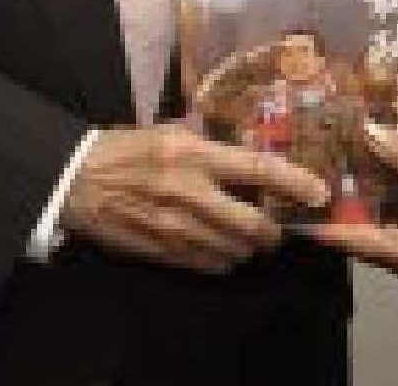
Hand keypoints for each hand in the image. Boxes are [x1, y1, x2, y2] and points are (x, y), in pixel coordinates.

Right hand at [61, 122, 329, 273]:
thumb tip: (248, 150)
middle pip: (252, 224)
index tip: (319, 192)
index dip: (293, 183)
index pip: (257, 168)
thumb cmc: (128, 148)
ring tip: (251, 236)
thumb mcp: (171, 131)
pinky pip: (208, 264)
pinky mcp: (162, 252)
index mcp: (193, 153)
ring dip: (249, 246)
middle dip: (274, 230)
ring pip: (233, 249)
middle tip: (279, 226)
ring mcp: (176, 228)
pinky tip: (222, 248)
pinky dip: (224, 259)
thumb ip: (209, 143)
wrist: (79, 181)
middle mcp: (190, 193)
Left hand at [304, 123, 397, 282]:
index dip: (320, 222)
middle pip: (362, 234)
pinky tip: (380, 172)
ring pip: (381, 227)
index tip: (292, 202)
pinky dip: (387, 202)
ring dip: (364, 201)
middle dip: (341, 204)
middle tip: (315, 170)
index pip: (350, 240)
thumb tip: (368, 130)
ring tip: (339, 165)